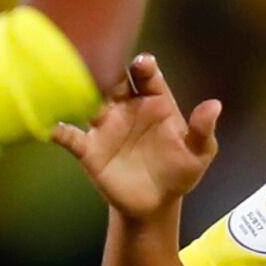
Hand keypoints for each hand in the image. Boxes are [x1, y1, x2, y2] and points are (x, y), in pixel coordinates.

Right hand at [54, 54, 220, 221]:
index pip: (147, 76)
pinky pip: (70, 136)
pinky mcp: (89, 148)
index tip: (142, 65)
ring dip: (80, 92)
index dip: (144, 66)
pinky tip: (50, 127)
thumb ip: (203, 131)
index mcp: (154, 100)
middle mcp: (126, 106)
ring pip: (89, 101)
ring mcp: (105, 125)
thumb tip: (214, 106)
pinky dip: (59, 130)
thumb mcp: (198, 154)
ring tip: (73, 84)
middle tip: (102, 62)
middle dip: (107, 69)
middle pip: (113, 80)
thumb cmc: (179, 171)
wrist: (156, 203)